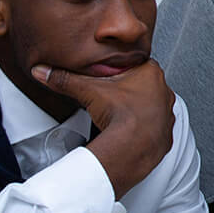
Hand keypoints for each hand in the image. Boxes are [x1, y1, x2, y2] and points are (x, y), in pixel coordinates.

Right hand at [31, 59, 175, 198]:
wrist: (132, 147)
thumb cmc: (119, 115)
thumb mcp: (87, 90)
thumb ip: (64, 79)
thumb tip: (45, 71)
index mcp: (151, 72)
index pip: (136, 65)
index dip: (120, 72)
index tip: (110, 80)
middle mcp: (164, 91)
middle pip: (144, 85)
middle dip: (128, 91)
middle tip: (112, 99)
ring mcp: (168, 113)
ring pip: (152, 106)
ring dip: (138, 110)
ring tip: (120, 115)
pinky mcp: (167, 133)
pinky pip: (156, 127)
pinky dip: (144, 129)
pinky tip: (131, 131)